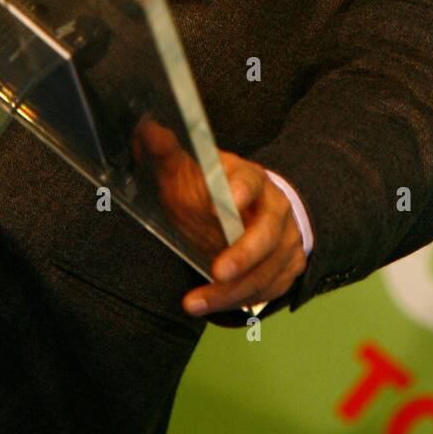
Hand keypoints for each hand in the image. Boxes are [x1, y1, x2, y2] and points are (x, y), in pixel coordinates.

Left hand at [132, 119, 307, 314]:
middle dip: (244, 254)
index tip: (224, 201)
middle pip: (267, 233)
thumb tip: (146, 128)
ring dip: (231, 291)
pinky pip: (266, 292)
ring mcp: (285, 242)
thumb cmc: (212, 191)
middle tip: (217, 270)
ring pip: (266, 270)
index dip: (240, 191)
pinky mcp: (286, 270)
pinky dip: (237, 303)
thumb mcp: (191, 172)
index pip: (251, 181)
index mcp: (252, 179)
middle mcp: (276, 210)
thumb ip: (168, 155)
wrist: (251, 213)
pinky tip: (209, 306)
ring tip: (194, 302)